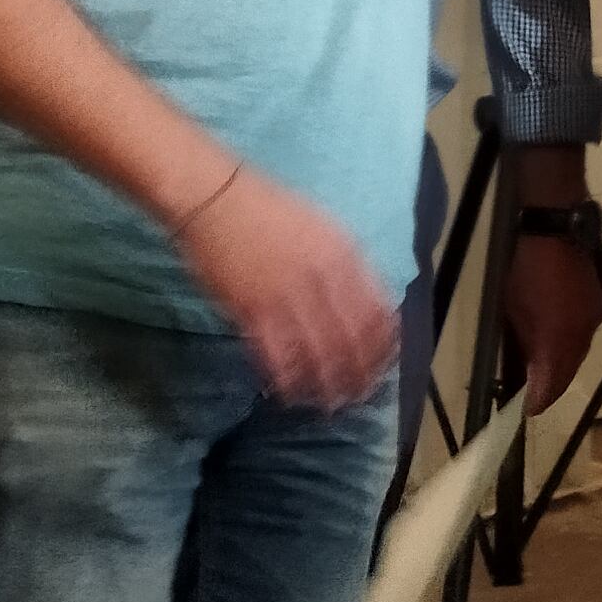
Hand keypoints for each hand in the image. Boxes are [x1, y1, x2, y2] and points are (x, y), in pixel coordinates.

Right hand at [173, 167, 395, 407]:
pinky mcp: (253, 312)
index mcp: (345, 256)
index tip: (383, 366)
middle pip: (352, 343)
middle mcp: (323, 280)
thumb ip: (348, 266)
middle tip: (358, 395)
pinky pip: (278, 357)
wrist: (218, 199)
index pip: (377, 315)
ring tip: (329, 403)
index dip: (383, 348)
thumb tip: (368, 306)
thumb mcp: (324, 228)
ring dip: (327, 386)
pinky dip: (288, 380)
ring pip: (318, 357)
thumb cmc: (271, 210)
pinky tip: (291, 393)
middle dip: (359, 376)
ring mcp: (288, 297)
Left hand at [504, 221, 601, 414]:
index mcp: (558, 338)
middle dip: (552, 386)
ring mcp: (593, 318)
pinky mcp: (597, 304)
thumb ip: (524, 343)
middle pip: (568, 371)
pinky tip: (557, 341)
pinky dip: (570, 344)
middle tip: (535, 396)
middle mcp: (582, 334)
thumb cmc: (524, 267)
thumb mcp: (513, 309)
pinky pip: (584, 335)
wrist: (555, 226)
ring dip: (562, 365)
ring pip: (578, 353)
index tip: (528, 411)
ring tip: (544, 371)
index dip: (540, 400)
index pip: (552, 382)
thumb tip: (531, 369)